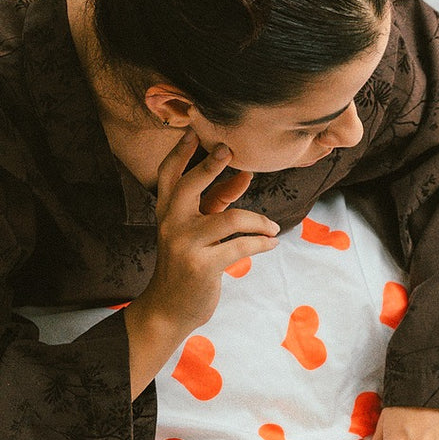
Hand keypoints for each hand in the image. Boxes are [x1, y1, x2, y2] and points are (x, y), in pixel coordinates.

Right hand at [123, 128, 279, 397]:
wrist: (169, 309)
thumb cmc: (187, 265)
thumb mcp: (197, 231)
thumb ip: (216, 202)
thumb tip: (244, 174)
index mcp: (166, 212)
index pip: (169, 174)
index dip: (181, 150)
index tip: (197, 130)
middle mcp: (171, 223)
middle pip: (190, 183)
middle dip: (211, 164)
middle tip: (233, 153)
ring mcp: (185, 243)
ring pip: (231, 219)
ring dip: (259, 222)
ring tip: (272, 229)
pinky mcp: (202, 265)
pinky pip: (241, 246)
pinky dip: (261, 244)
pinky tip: (271, 244)